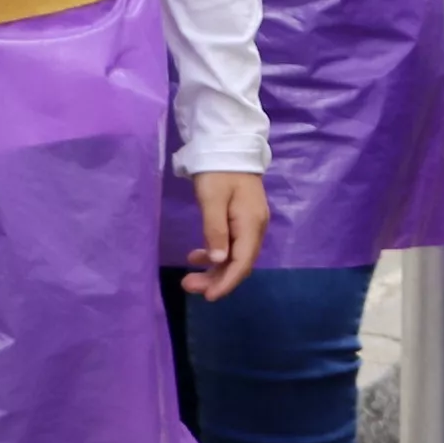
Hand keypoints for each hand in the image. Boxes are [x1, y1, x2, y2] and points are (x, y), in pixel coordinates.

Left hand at [183, 171, 268, 298]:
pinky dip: (215, 254)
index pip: (242, 262)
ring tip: (189, 276)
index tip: (208, 297)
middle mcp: (255, 227)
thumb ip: (215, 231)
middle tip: (188, 285)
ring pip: (234, 256)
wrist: (229, 145)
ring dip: (214, 269)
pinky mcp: (242, 219)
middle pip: (239, 262)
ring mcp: (250, 223)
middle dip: (216, 279)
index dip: (227, 282)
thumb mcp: (212, 199)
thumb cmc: (218, 171)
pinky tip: (197, 255)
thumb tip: (218, 261)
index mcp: (251, 224)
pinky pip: (231, 245)